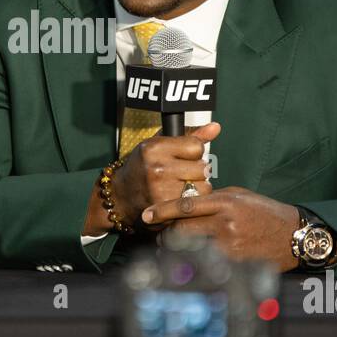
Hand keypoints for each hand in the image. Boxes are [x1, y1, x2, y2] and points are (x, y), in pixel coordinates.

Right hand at [83, 122, 218, 235]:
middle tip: (183, 174)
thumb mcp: (159, 145)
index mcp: (155, 148)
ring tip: (182, 187)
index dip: (193, 152)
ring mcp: (162, 190)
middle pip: (202, 168)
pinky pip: (196, 203)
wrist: (120, 197)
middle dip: (197, 171)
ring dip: (197, 188)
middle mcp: (158, 168)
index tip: (184, 157)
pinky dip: (192, 202)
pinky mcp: (166, 209)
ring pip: (203, 187)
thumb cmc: (142, 167)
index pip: (196, 147)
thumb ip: (190, 136)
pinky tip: (180, 199)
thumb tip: (215, 127)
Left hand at [140, 186, 301, 270]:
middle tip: (159, 235)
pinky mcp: (235, 263)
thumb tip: (187, 204)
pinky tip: (192, 261)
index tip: (146, 215)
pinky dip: (195, 261)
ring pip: (190, 248)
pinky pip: (205, 262)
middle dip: (166, 233)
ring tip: (172, 249)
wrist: (293, 235)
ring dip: (178, 249)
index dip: (162, 211)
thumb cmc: (265, 212)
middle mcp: (225, 224)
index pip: (186, 206)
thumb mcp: (239, 196)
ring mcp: (230, 246)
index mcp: (226, 203)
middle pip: (182, 229)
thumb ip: (213, 199)